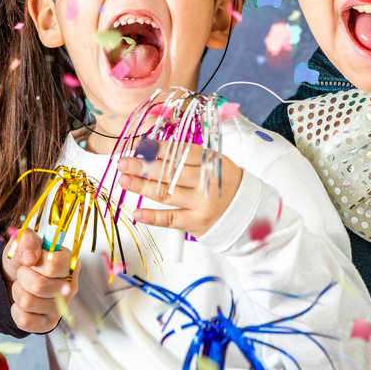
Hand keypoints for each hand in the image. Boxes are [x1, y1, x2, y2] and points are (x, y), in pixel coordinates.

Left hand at [1, 228, 79, 333]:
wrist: (12, 278)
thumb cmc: (24, 258)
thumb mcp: (24, 241)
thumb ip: (28, 239)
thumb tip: (30, 257)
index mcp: (70, 262)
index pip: (52, 265)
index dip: (34, 262)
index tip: (31, 259)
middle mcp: (71, 286)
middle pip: (38, 285)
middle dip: (22, 276)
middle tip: (24, 272)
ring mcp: (61, 307)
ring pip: (28, 302)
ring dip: (17, 291)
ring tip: (22, 285)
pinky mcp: (49, 324)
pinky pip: (24, 320)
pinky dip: (15, 310)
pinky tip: (21, 303)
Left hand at [116, 143, 242, 237]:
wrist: (246, 212)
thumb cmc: (224, 183)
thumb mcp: (214, 163)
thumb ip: (189, 156)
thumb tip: (152, 148)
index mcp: (211, 163)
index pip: (181, 153)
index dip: (159, 148)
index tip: (140, 145)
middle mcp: (206, 183)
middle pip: (170, 173)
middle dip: (144, 166)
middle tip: (124, 162)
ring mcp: (201, 205)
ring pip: (166, 194)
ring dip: (142, 187)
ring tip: (124, 180)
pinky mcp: (196, 223)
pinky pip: (170, 220)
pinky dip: (152, 217)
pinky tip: (137, 212)